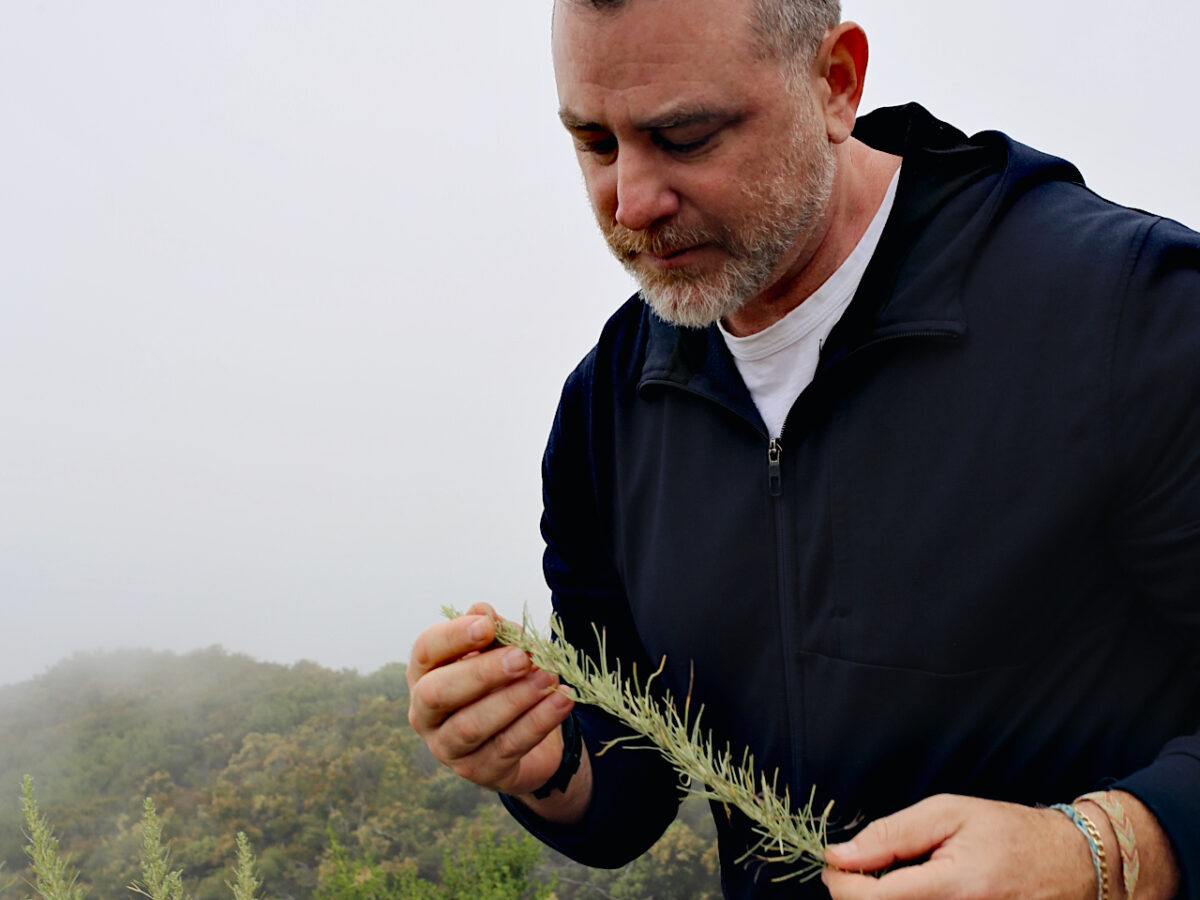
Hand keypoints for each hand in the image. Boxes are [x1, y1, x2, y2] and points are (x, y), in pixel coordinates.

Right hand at [406, 602, 577, 798]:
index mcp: (425, 674)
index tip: (487, 626)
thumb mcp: (498, 652)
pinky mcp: (479, 772)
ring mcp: (448, 748)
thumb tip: (482, 610)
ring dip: (514, 699)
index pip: (425, 651)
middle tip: (521, 658)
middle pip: (439, 693)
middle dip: (481, 673)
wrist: (525, 735)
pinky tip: (561, 700)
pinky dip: (538, 721)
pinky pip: (508, 746)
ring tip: (547, 677)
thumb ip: (491, 633)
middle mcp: (425, 714)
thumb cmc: (502, 682)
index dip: (453, 636)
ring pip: (473, 725)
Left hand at [821, 794, 1096, 899]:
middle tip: (862, 867)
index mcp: (958, 887)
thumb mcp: (948, 813)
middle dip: (860, 893)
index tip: (834, 864)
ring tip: (897, 876)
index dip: (843, 883)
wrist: (1070, 865)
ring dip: (883, 899)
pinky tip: (916, 890)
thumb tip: (843, 854)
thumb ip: (892, 835)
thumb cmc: (1010, 834)